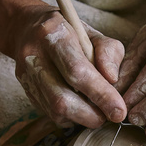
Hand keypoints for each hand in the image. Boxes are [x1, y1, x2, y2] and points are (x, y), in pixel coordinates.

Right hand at [13, 6, 126, 127]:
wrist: (27, 27)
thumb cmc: (68, 30)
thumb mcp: (93, 32)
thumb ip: (109, 52)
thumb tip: (112, 80)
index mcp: (53, 34)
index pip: (77, 71)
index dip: (100, 94)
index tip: (119, 111)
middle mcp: (34, 55)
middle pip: (61, 98)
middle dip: (90, 115)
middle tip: (109, 115)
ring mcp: (25, 75)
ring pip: (54, 110)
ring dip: (81, 118)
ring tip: (97, 112)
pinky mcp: (26, 90)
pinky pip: (49, 113)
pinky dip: (70, 117)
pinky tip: (81, 108)